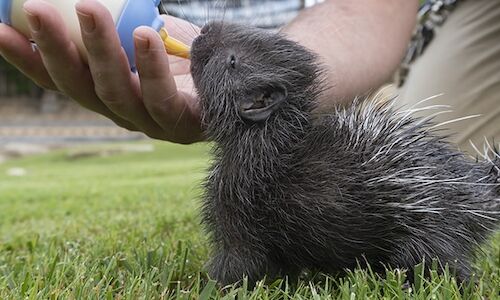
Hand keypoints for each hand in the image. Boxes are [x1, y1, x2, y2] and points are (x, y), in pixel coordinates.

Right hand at [0, 0, 202, 143]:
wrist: (236, 73)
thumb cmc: (184, 52)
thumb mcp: (140, 29)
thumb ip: (112, 23)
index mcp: (105, 92)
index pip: (59, 79)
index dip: (27, 57)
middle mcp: (122, 112)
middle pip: (80, 87)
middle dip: (56, 48)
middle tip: (36, 8)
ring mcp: (152, 123)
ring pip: (116, 92)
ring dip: (99, 50)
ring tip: (87, 8)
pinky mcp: (183, 125)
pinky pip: (162, 99)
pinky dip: (150, 67)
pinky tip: (144, 35)